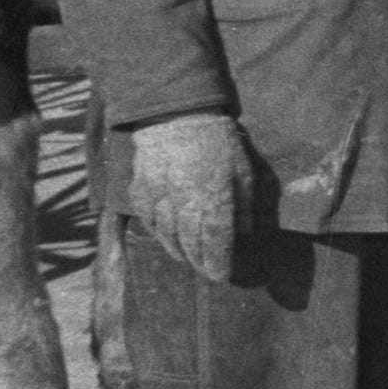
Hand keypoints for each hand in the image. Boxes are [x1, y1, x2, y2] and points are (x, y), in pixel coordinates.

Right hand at [128, 112, 244, 281]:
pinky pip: (147, 219)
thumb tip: (246, 230)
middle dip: (200, 261)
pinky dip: (156, 232)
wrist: (175, 111)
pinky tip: (163, 237)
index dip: (218, 262)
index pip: (216, 241)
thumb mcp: (241, 167)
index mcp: (213, 197)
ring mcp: (160, 197)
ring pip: (167, 235)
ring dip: (178, 251)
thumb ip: (244, 201)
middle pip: (191, 243)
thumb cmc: (216, 139)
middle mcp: (185, 203)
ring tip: (186, 259)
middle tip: (206, 271)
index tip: (222, 276)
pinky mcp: (141, 188)